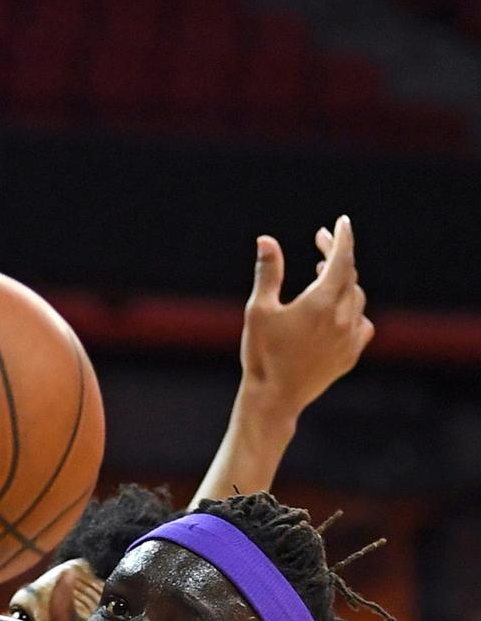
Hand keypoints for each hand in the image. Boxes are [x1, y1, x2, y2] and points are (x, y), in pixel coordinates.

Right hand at [240, 214, 373, 419]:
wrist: (274, 398)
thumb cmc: (262, 353)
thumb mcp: (259, 310)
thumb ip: (268, 273)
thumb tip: (266, 240)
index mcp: (320, 303)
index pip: (341, 259)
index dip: (342, 238)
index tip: (341, 222)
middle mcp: (341, 319)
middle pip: (349, 275)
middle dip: (337, 255)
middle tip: (320, 243)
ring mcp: (349, 339)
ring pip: (356, 298)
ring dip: (343, 281)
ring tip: (323, 274)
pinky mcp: (350, 356)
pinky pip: (361, 324)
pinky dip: (352, 309)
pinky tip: (338, 310)